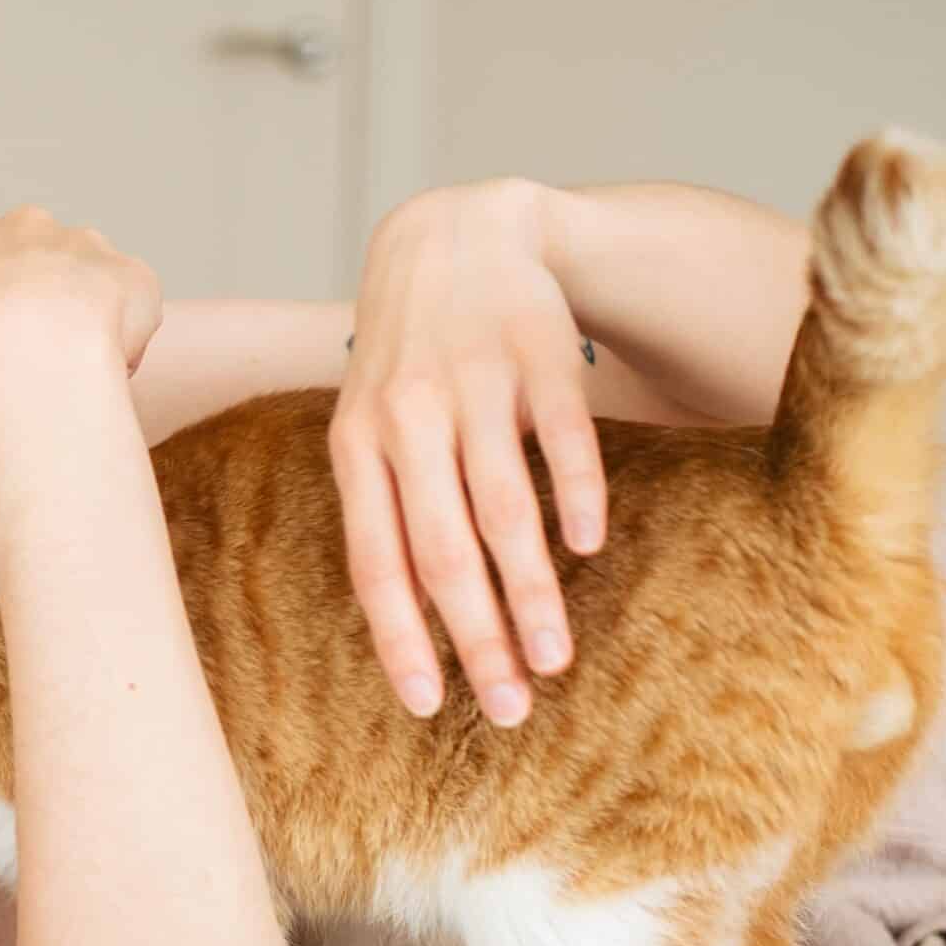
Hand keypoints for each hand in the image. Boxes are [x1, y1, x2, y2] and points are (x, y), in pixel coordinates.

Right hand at [0, 206, 161, 408]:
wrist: (27, 355)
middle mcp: (26, 225)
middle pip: (35, 256)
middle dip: (39, 297)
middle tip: (33, 353)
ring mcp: (83, 240)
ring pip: (89, 278)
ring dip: (86, 314)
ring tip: (73, 368)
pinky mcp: (131, 270)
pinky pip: (133, 304)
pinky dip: (127, 335)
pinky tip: (108, 369)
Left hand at [330, 178, 606, 727]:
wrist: (455, 235)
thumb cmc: (409, 359)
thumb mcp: (370, 426)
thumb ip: (387, 510)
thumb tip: (411, 628)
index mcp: (357, 447)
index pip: (375, 564)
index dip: (400, 639)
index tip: (427, 707)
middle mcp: (408, 419)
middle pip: (443, 553)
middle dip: (478, 641)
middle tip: (511, 710)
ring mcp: (474, 385)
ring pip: (502, 509)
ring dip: (532, 593)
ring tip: (556, 659)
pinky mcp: (538, 354)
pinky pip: (560, 439)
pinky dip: (576, 495)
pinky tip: (588, 546)